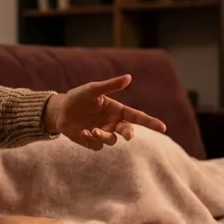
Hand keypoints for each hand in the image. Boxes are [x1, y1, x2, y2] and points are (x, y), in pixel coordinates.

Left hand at [43, 74, 167, 150]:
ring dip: (104, 136)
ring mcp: (104, 133)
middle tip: (128, 135)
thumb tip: (129, 77)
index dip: (151, 122)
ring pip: (112, 140)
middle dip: (129, 133)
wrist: (60, 110)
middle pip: (128, 131)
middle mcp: (113, 123)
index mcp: (117, 110)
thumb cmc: (78, 97)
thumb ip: (110, 85)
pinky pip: (98, 145)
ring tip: (92, 130)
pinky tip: (83, 132)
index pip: (137, 116)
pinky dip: (92, 140)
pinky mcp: (93, 142)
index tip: (163, 128)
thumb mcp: (92, 89)